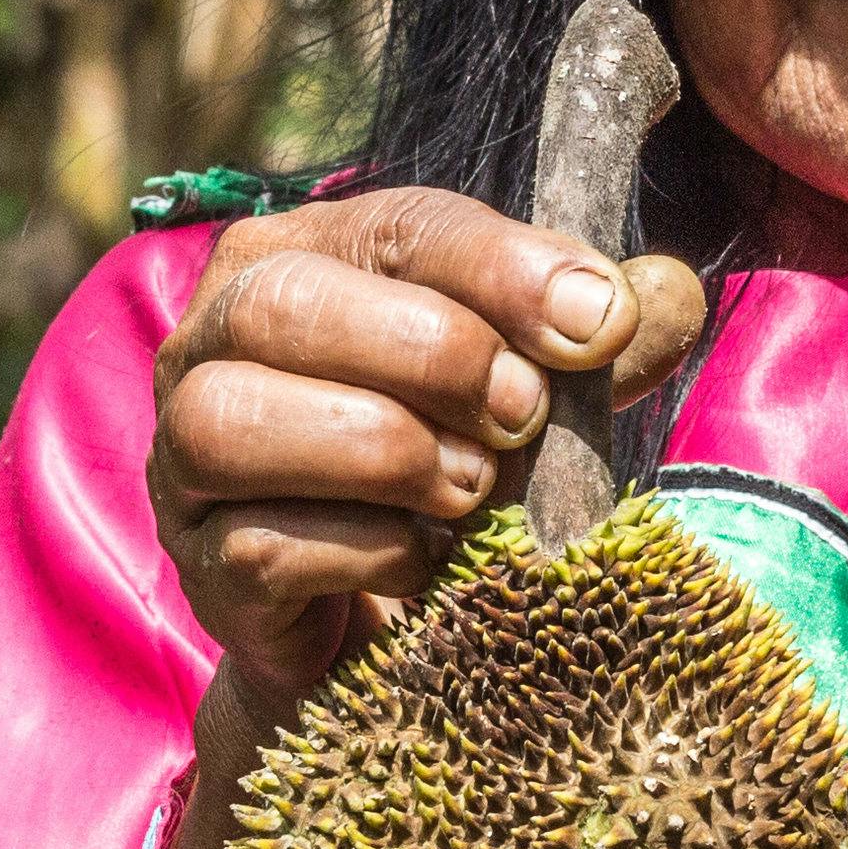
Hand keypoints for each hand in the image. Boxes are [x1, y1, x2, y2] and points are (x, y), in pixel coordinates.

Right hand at [148, 190, 703, 848]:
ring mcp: (184, 458)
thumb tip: (663, 294)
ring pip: (231, 419)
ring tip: (468, 487)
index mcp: (297, 255)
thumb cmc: (459, 462)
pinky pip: (262, 546)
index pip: (392, 225)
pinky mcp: (203, 566)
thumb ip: (603, 331)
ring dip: (381, 449)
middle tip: (522, 414)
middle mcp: (211, 339)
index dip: (500, 267)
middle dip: (429, 354)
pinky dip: (366, 552)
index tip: (598, 323)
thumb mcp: (540, 379)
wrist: (391, 623)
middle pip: (282, 303)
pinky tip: (424, 561)